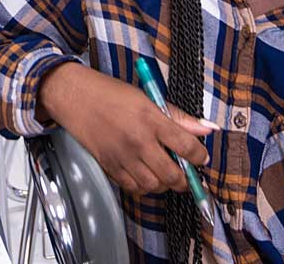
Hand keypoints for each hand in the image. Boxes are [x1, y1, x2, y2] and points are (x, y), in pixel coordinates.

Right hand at [38, 63, 211, 195]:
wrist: (76, 97)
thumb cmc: (111, 94)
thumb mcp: (148, 98)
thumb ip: (179, 116)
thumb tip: (207, 128)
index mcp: (151, 119)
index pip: (186, 146)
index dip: (200, 156)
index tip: (202, 157)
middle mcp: (138, 141)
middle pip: (172, 174)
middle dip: (186, 179)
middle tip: (187, 174)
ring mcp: (123, 157)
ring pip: (154, 186)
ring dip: (165, 184)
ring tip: (166, 175)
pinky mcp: (110, 167)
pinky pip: (133, 189)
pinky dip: (145, 188)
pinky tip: (147, 176)